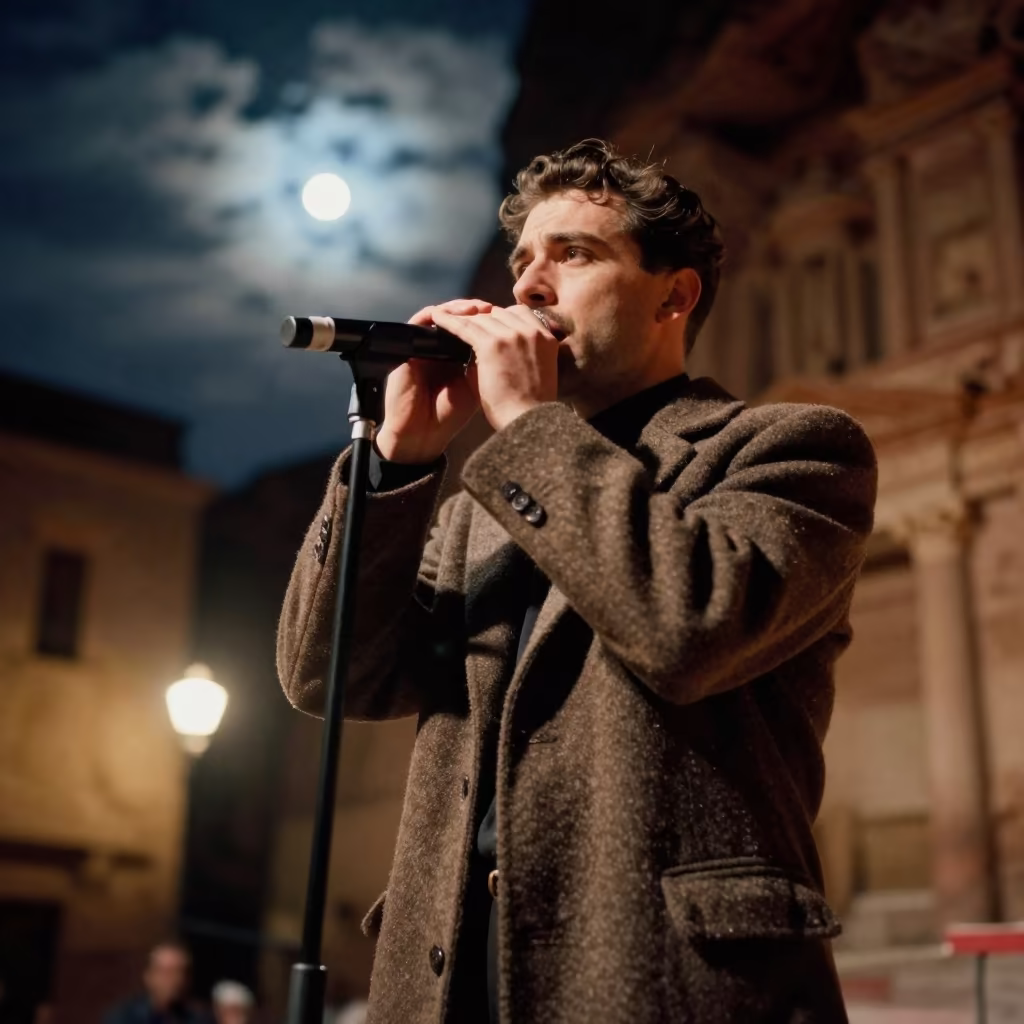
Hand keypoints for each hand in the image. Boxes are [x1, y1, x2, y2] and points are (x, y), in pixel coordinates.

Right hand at [374, 299, 489, 462]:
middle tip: (490, 307)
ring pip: (440, 314)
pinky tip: (454, 315)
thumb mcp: (476, 386)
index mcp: (455, 356)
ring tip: (476, 308)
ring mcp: (422, 347)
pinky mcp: (407, 348)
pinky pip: (420, 321)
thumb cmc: (449, 415)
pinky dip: (437, 314)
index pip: (471, 328)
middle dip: (475, 310)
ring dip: (458, 308)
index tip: (504, 316)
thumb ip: (487, 362)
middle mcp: (438, 348)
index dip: (486, 320)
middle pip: (457, 317)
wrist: (423, 433)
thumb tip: (506, 338)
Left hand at [430, 304, 558, 430]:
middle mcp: (531, 330)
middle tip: (463, 323)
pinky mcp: (491, 345)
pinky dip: (449, 322)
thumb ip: (526, 354)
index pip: (519, 314)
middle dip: (481, 318)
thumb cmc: (531, 406)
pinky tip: (437, 320)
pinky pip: (465, 326)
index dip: (500, 319)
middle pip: (498, 313)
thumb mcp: (538, 371)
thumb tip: (504, 348)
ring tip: (445, 319)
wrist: (528, 421)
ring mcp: (512, 335)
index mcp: (546, 337)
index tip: (488, 327)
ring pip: (481, 318)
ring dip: (464, 318)